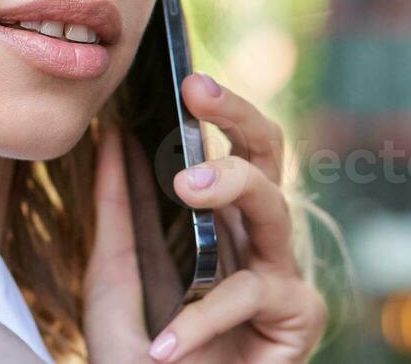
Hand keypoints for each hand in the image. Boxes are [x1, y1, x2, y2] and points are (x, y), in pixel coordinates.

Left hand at [82, 73, 326, 361]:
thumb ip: (117, 210)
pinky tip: (163, 343)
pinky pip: (252, 293)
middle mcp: (256, 239)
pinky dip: (203, 318)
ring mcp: (282, 276)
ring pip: (273, 205)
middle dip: (239, 113)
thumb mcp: (113, 277)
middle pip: (269, 153)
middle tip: (198, 91)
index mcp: (221, 220)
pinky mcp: (298, 319)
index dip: (218, 107)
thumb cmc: (140, 355)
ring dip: (230, 185)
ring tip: (184, 185)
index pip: (231, 145)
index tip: (183, 75)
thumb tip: (112, 135)